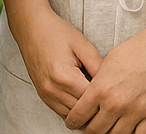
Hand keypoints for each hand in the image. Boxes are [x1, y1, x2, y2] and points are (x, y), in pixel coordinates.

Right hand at [10, 5, 101, 119]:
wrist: (31, 28)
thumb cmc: (56, 33)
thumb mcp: (82, 45)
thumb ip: (98, 66)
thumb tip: (111, 83)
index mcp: (65, 77)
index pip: (91, 100)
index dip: (105, 98)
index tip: (114, 94)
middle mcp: (53, 89)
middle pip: (82, 112)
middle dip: (96, 107)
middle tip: (108, 99)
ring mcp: (46, 94)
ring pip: (71, 116)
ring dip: (84, 111)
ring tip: (96, 100)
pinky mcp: (42, 95)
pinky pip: (61, 112)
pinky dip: (73, 110)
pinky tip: (81, 99)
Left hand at [63, 26, 145, 133]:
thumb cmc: (134, 50)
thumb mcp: (106, 63)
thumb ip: (96, 84)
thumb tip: (87, 99)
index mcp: (101, 88)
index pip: (79, 115)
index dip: (72, 121)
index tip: (72, 123)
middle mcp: (116, 103)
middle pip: (95, 130)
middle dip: (88, 130)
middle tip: (88, 128)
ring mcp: (136, 111)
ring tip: (106, 129)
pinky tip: (125, 130)